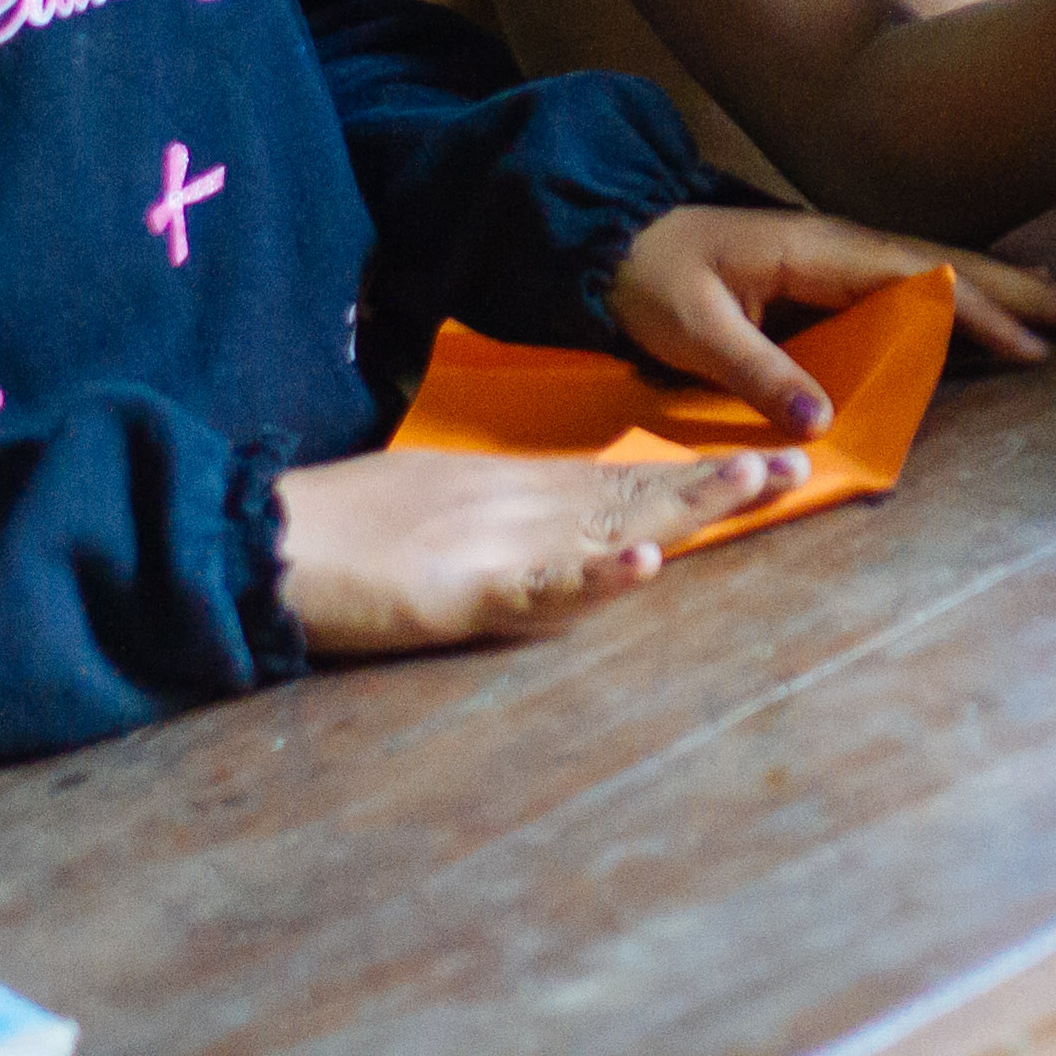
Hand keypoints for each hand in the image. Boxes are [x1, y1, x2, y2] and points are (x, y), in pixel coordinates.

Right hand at [274, 443, 807, 651]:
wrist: (259, 543)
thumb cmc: (345, 533)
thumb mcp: (448, 520)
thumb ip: (512, 529)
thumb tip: (575, 534)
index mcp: (520, 498)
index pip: (629, 483)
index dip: (699, 476)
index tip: (771, 464)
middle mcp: (523, 513)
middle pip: (639, 494)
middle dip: (718, 484)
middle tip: (797, 466)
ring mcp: (496, 548)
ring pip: (610, 524)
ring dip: (683, 508)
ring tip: (751, 486)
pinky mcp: (460, 591)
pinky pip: (538, 586)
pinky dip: (592, 577)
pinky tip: (640, 562)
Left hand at [607, 206, 1055, 433]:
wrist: (616, 236)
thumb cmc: (651, 278)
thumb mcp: (691, 328)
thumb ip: (755, 370)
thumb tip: (823, 421)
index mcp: (824, 250)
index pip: (922, 280)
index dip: (980, 315)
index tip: (1034, 349)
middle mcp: (851, 246)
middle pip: (961, 265)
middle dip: (1036, 291)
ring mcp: (851, 258)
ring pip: (953, 270)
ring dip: (1022, 287)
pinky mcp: (843, 277)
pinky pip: (927, 282)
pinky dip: (981, 292)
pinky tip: (1010, 306)